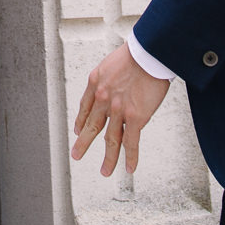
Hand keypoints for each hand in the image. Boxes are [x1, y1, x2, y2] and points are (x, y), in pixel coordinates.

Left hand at [71, 43, 169, 175]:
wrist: (148, 53)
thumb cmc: (136, 53)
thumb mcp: (111, 63)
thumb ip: (109, 77)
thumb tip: (115, 84)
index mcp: (96, 83)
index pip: (85, 106)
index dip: (81, 120)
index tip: (78, 129)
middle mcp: (103, 99)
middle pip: (92, 126)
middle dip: (83, 142)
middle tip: (76, 154)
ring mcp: (118, 110)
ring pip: (111, 139)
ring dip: (108, 158)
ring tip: (105, 171)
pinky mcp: (135, 118)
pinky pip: (131, 143)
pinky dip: (130, 157)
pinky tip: (128, 167)